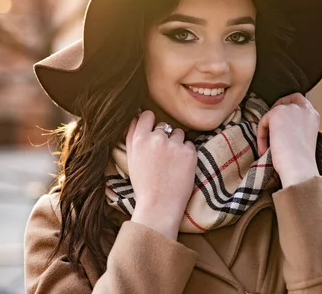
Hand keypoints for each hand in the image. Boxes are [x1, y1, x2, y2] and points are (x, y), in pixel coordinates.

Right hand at [126, 110, 197, 239]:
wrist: (159, 206)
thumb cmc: (143, 185)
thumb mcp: (131, 159)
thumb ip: (132, 137)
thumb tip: (136, 116)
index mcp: (139, 139)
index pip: (147, 115)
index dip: (151, 121)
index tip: (153, 130)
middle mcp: (157, 139)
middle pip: (164, 126)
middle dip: (165, 137)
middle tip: (162, 156)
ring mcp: (174, 145)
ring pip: (179, 134)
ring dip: (177, 144)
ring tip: (172, 163)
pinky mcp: (190, 153)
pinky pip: (190, 145)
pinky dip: (187, 154)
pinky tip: (180, 168)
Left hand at [257, 93, 319, 187]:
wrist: (299, 168)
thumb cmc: (300, 160)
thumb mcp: (303, 137)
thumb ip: (296, 125)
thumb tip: (279, 124)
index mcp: (312, 114)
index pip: (298, 98)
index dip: (286, 105)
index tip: (278, 121)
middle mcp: (304, 108)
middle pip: (283, 102)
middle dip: (273, 115)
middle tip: (269, 133)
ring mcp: (291, 109)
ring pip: (271, 114)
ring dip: (267, 130)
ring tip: (268, 147)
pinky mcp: (277, 113)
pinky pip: (263, 122)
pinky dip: (261, 137)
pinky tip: (264, 149)